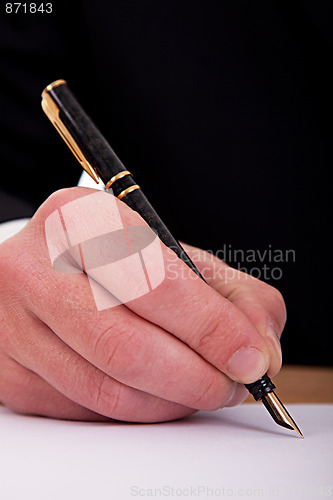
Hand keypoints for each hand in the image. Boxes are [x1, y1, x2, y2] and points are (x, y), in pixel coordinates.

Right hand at [0, 187, 284, 420]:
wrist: (43, 268)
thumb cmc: (110, 258)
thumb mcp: (171, 252)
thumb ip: (229, 292)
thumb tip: (262, 348)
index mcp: (80, 219)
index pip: (153, 281)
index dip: (212, 328)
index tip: (252, 358)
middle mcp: (35, 268)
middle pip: (127, 346)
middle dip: (197, 377)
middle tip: (233, 383)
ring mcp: (14, 324)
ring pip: (108, 389)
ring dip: (172, 400)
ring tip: (202, 387)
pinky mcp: (9, 371)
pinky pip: (87, 409)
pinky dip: (137, 409)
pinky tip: (156, 391)